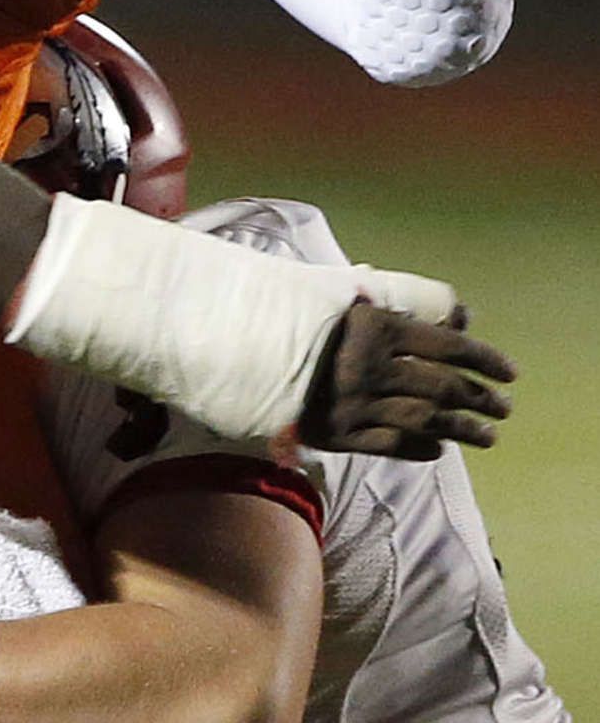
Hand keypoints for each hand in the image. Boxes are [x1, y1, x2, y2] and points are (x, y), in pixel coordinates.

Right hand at [298, 301, 515, 459]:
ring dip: (462, 429)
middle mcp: (369, 367)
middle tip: (504, 407)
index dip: (482, 358)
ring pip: (424, 420)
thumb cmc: (288, 312)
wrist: (232, 347)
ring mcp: (354, 404)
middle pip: (441, 386)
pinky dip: (421, 446)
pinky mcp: (337, 434)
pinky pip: (392, 444)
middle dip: (479, 398)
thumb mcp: (340, 294)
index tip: (509, 371)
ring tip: (487, 436)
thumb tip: (457, 311)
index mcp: (372, 326)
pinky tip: (438, 447)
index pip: (444, 344)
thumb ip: (394, 300)